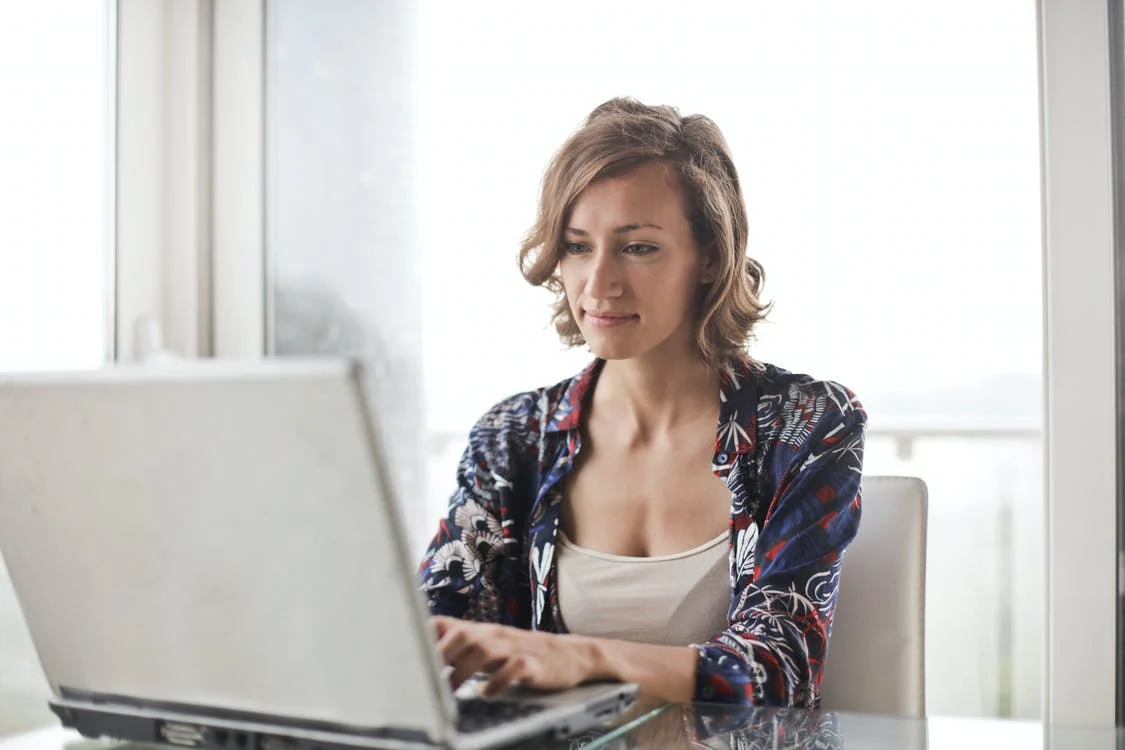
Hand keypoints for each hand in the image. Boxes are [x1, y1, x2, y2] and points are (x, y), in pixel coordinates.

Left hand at [433, 616, 597, 695]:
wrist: (568, 655)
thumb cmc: (520, 653)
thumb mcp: (488, 646)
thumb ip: (459, 648)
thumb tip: (421, 656)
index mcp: (479, 632)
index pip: (445, 624)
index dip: (422, 636)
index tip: (403, 653)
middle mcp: (494, 635)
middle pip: (462, 634)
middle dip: (441, 655)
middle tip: (426, 678)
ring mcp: (514, 648)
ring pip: (483, 650)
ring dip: (463, 671)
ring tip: (451, 691)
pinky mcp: (533, 664)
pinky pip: (513, 669)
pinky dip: (497, 682)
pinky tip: (487, 694)